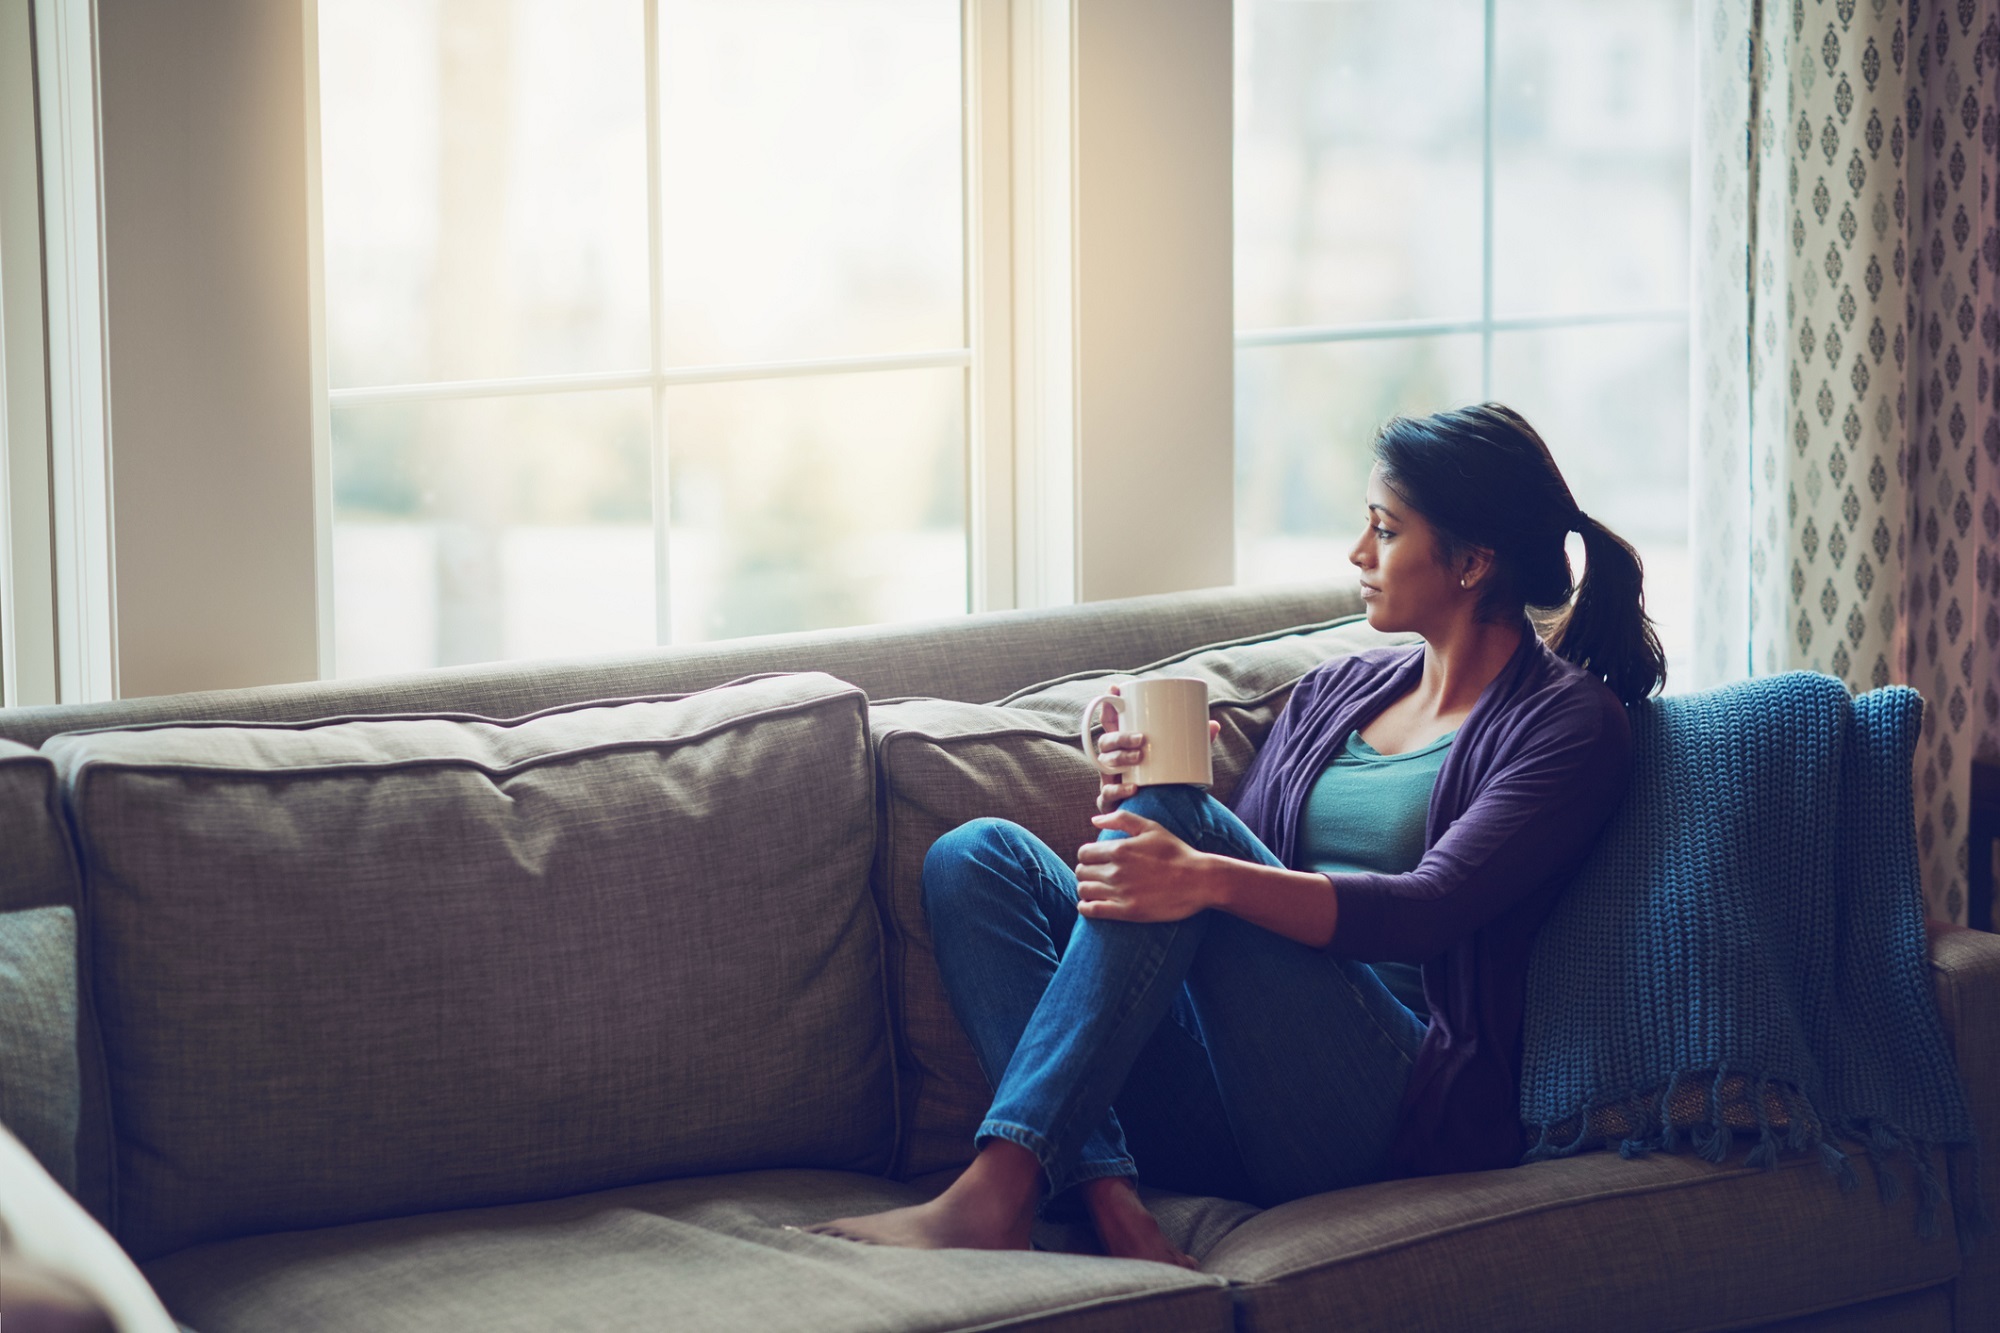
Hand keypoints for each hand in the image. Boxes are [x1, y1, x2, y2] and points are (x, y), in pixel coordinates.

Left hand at [1074, 810, 1222, 922]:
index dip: (1087, 856)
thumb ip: (1121, 819)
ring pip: (1084, 890)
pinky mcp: (1126, 911)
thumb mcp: (1151, 827)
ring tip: (1095, 888)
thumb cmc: (1176, 852)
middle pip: (1081, 871)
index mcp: (1119, 849)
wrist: (1199, 880)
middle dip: (1086, 871)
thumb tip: (1094, 820)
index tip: (1096, 859)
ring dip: (1085, 888)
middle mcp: (1115, 870)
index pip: (1083, 853)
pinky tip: (1090, 904)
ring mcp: (1120, 892)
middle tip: (1096, 874)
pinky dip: (1086, 907)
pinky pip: (1092, 910)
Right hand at [1093, 686, 1222, 813]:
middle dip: (1120, 737)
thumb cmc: (1165, 782)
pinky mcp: (1111, 801)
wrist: (1160, 816)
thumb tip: (1213, 724)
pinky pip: (1106, 795)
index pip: (1111, 723)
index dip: (1109, 705)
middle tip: (1141, 738)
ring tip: (1139, 758)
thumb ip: (1195, 743)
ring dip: (1119, 758)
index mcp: (1124, 746)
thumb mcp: (1179, 759)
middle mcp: (1113, 761)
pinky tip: (1132, 787)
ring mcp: (1109, 780)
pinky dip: (1119, 790)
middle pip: (1105, 742)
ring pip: (1105, 764)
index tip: (1115, 688)